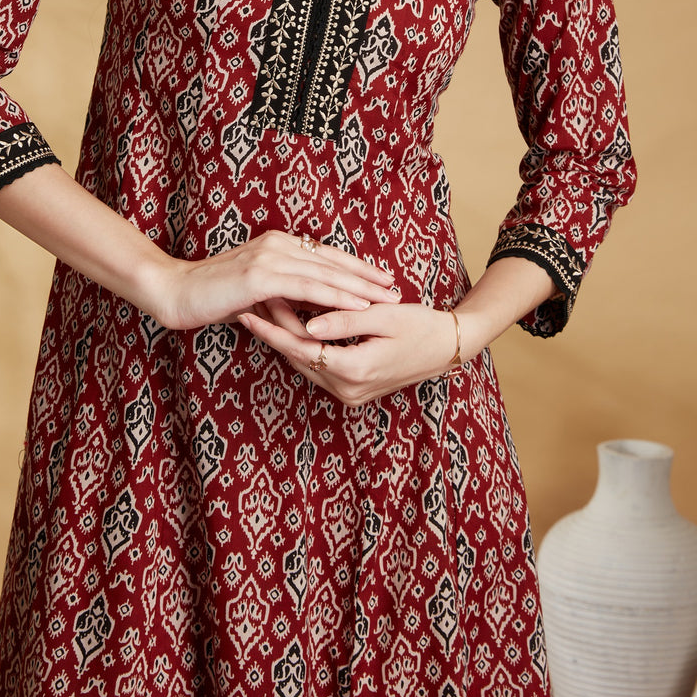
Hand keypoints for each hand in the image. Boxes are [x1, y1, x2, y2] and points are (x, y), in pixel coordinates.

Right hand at [154, 231, 399, 331]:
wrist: (175, 292)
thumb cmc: (211, 296)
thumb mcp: (254, 293)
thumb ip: (280, 296)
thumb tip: (306, 311)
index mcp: (276, 243)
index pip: (325, 255)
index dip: (355, 267)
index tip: (380, 278)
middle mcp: (277, 244)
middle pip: (332, 261)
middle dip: (366, 276)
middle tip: (395, 287)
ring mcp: (270, 258)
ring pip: (326, 274)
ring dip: (360, 287)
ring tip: (386, 297)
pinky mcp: (261, 276)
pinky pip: (308, 288)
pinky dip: (337, 297)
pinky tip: (358, 305)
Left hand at [237, 297, 468, 405]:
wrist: (447, 348)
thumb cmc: (420, 325)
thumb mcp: (384, 316)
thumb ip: (344, 321)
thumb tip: (307, 325)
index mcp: (355, 370)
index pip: (301, 348)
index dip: (273, 327)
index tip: (249, 307)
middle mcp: (348, 390)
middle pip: (298, 358)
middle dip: (273, 329)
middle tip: (250, 301)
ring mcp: (350, 394)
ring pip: (305, 364)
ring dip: (285, 338)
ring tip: (262, 310)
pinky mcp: (352, 390)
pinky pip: (318, 368)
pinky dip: (302, 347)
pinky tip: (289, 326)